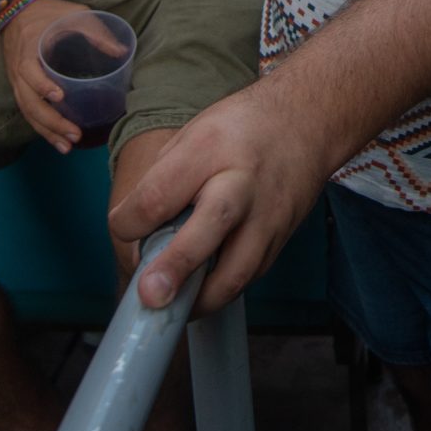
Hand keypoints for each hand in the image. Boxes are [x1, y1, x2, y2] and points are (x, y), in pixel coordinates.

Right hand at [1, 0, 91, 154]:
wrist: (21, 8)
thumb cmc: (52, 13)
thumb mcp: (75, 14)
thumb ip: (96, 32)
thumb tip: (122, 52)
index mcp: (29, 49)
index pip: (29, 71)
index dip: (42, 85)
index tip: (59, 97)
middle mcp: (19, 69)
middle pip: (28, 101)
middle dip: (50, 121)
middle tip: (74, 134)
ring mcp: (17, 80)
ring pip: (27, 112)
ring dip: (46, 131)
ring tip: (66, 147)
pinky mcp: (21, 87)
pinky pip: (28, 111)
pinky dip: (41, 127)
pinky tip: (57, 139)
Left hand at [111, 84, 333, 313]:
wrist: (307, 121)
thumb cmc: (239, 128)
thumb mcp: (192, 135)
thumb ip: (162, 181)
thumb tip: (135, 235)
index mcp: (209, 149)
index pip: (161, 193)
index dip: (130, 221)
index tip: (123, 228)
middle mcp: (243, 184)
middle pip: (210, 229)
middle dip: (177, 266)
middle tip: (150, 295)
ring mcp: (268, 216)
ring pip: (237, 271)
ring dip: (200, 299)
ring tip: (172, 308)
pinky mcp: (281, 240)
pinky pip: (248, 277)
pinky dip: (220, 290)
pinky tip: (200, 290)